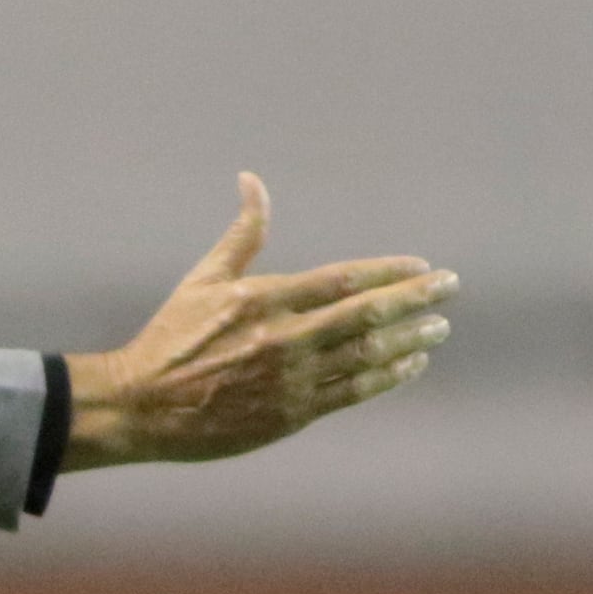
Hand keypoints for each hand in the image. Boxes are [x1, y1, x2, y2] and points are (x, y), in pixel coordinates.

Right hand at [62, 174, 454, 468]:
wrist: (141, 407)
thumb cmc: (171, 339)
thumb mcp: (203, 278)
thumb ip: (243, 232)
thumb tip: (252, 179)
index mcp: (263, 299)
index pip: (343, 280)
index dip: (389, 272)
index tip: (422, 266)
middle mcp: (283, 338)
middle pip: (365, 314)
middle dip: (415, 299)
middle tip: (451, 287)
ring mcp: (290, 379)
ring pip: (366, 354)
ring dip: (410, 338)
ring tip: (439, 327)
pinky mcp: (291, 414)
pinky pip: (353, 392)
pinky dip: (387, 376)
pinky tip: (411, 362)